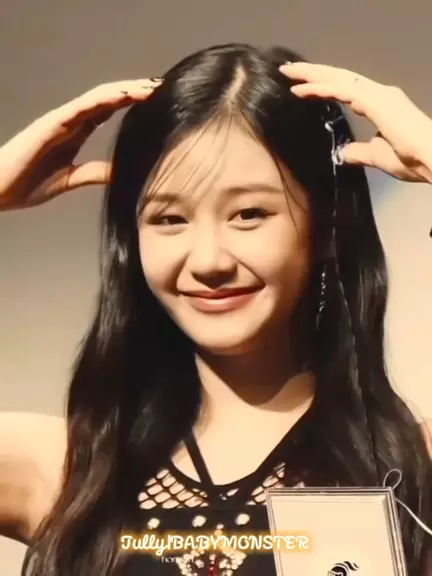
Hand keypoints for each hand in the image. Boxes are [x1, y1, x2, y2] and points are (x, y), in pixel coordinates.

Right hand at [0, 78, 161, 209]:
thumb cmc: (28, 183)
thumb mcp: (73, 179)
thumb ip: (96, 172)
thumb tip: (122, 173)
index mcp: (75, 132)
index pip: (108, 111)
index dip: (131, 103)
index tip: (156, 102)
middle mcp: (70, 121)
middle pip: (108, 99)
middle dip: (134, 92)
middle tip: (162, 88)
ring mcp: (61, 120)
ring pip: (98, 97)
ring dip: (125, 89)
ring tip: (151, 87)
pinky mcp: (51, 124)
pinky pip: (81, 107)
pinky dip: (103, 99)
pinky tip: (123, 95)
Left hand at [279, 62, 431, 182]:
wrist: (431, 158)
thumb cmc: (411, 158)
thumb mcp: (378, 156)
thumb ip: (361, 152)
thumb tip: (344, 153)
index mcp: (380, 104)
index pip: (345, 90)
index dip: (324, 87)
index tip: (302, 89)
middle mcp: (378, 93)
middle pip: (338, 78)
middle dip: (312, 73)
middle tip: (287, 71)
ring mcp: (377, 94)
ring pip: (337, 79)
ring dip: (311, 75)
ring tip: (288, 73)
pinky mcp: (375, 101)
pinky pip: (341, 91)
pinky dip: (320, 89)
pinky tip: (300, 90)